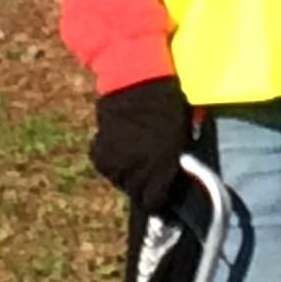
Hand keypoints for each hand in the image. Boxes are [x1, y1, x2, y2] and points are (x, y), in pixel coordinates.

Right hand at [90, 77, 192, 211]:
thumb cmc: (166, 105)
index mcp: (163, 167)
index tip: (157, 188)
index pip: (154, 200)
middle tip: (144, 163)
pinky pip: (105, 166)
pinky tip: (118, 142)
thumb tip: (173, 178)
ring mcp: (118, 164)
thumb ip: (175, 162)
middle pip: (135, 192)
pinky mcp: (100, 155)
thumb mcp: (180, 136)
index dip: (156, 194)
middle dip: (141, 181)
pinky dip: (110, 158)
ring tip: (131, 149)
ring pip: (119, 180)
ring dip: (124, 170)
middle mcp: (139, 171)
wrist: (137, 81)